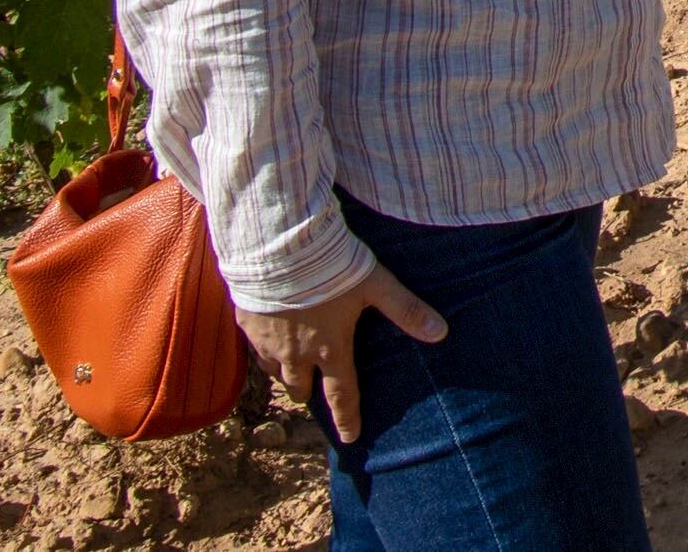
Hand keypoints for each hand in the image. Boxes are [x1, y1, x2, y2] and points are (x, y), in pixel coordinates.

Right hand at [241, 258, 443, 440]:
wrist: (278, 249)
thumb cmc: (331, 268)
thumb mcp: (376, 285)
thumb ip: (406, 310)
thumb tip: (440, 333)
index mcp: (330, 349)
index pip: (342, 394)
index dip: (347, 418)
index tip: (350, 438)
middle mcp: (296, 354)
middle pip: (301, 387)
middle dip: (309, 392)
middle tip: (314, 393)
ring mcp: (267, 341)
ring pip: (274, 372)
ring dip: (284, 374)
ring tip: (292, 371)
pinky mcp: (246, 323)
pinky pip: (254, 349)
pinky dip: (263, 351)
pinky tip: (267, 341)